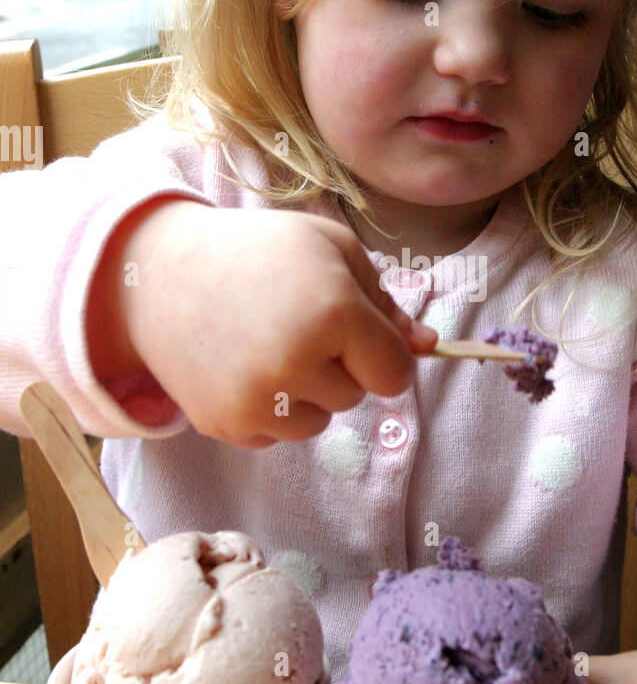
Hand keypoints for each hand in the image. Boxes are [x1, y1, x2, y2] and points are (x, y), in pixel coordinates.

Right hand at [89, 199, 436, 445]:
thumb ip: (386, 300)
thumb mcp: (332, 249)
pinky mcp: (226, 425)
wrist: (161, 274)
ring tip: (267, 343)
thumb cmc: (258, 250)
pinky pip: (276, 435)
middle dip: (340, 365)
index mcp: (333, 312)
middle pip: (355, 397)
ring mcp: (257, 401)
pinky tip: (241, 364)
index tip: (367, 337)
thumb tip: (427, 346)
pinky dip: (269, 409)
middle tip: (295, 321)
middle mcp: (296, 363)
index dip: (388, 357)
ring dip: (305, 392)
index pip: (395, 374)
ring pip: (317, 422)